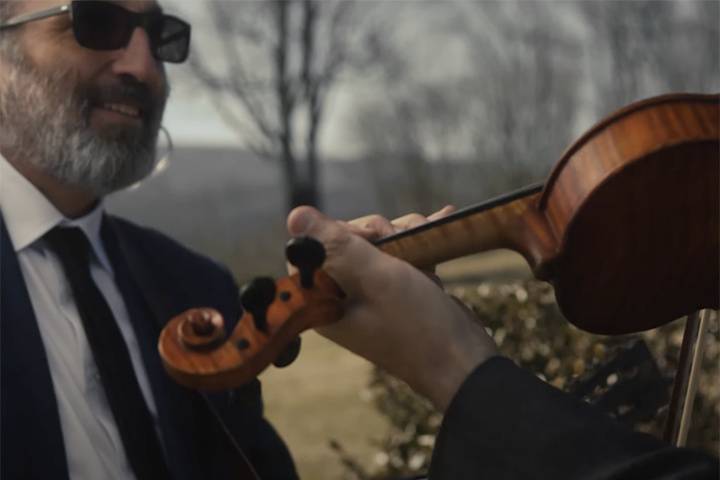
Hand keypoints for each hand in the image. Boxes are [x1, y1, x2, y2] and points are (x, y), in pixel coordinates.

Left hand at [286, 206, 498, 410]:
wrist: (463, 361)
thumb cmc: (417, 324)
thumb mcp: (375, 277)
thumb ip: (337, 245)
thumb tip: (295, 216)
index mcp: (323, 300)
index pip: (312, 248)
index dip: (338, 233)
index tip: (369, 237)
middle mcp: (341, 297)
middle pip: (346, 240)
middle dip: (378, 232)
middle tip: (400, 244)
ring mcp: (371, 293)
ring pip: (377, 242)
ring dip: (403, 234)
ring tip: (424, 244)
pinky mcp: (396, 291)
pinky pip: (399, 254)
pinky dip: (416, 242)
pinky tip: (437, 222)